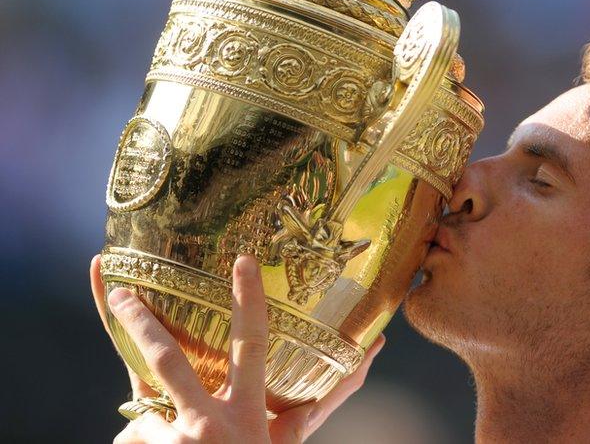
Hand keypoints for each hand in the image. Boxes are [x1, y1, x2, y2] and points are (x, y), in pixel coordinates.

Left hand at [90, 254, 384, 442]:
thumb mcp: (285, 443)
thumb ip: (312, 408)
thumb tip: (370, 355)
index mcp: (248, 413)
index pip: (252, 344)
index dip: (248, 301)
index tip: (243, 262)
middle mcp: (207, 423)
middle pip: (165, 357)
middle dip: (137, 320)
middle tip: (121, 289)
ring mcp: (173, 442)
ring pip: (144, 411)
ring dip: (152, 423)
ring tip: (170, 439)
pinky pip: (136, 435)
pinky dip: (146, 440)